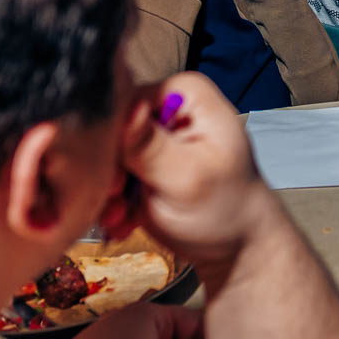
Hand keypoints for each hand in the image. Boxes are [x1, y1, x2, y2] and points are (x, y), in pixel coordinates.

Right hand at [122, 73, 283, 276]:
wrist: (234, 245)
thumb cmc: (227, 209)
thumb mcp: (189, 177)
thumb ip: (152, 146)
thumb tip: (125, 109)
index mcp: (186, 94)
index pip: (126, 97)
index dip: (112, 135)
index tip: (114, 175)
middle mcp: (166, 107)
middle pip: (110, 127)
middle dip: (107, 169)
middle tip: (115, 201)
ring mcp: (151, 136)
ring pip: (104, 154)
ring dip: (105, 191)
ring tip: (120, 218)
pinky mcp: (139, 163)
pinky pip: (107, 174)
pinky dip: (111, 201)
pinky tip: (125, 221)